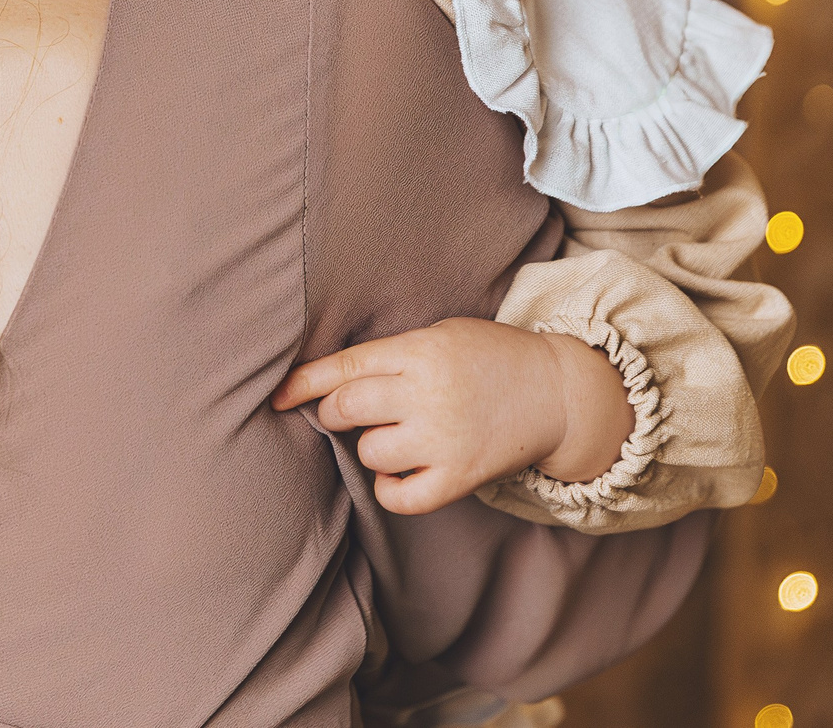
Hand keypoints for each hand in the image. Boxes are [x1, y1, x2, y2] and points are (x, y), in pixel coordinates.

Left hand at [271, 318, 632, 514]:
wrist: (557, 392)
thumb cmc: (488, 358)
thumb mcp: (439, 335)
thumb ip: (389, 355)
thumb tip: (325, 384)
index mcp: (420, 350)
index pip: (344, 366)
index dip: (302, 383)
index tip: (276, 397)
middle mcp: (429, 394)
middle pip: (346, 409)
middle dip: (336, 412)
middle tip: (351, 412)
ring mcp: (445, 438)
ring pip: (369, 451)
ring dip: (370, 446)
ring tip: (395, 434)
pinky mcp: (460, 477)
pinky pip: (400, 497)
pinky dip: (389, 488)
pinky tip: (398, 473)